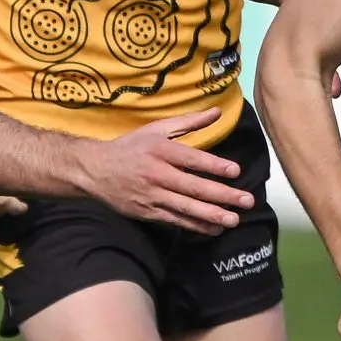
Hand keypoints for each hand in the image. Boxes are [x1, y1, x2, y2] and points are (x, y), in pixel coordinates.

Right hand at [80, 110, 253, 232]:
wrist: (94, 170)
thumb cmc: (130, 147)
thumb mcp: (157, 129)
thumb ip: (189, 122)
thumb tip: (217, 112)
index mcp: (160, 150)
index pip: (191, 159)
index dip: (214, 165)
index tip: (236, 171)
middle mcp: (156, 174)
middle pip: (193, 187)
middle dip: (222, 195)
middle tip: (247, 201)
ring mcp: (151, 196)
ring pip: (185, 207)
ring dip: (211, 215)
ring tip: (233, 220)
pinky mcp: (147, 212)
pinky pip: (175, 220)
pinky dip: (195, 225)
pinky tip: (214, 228)